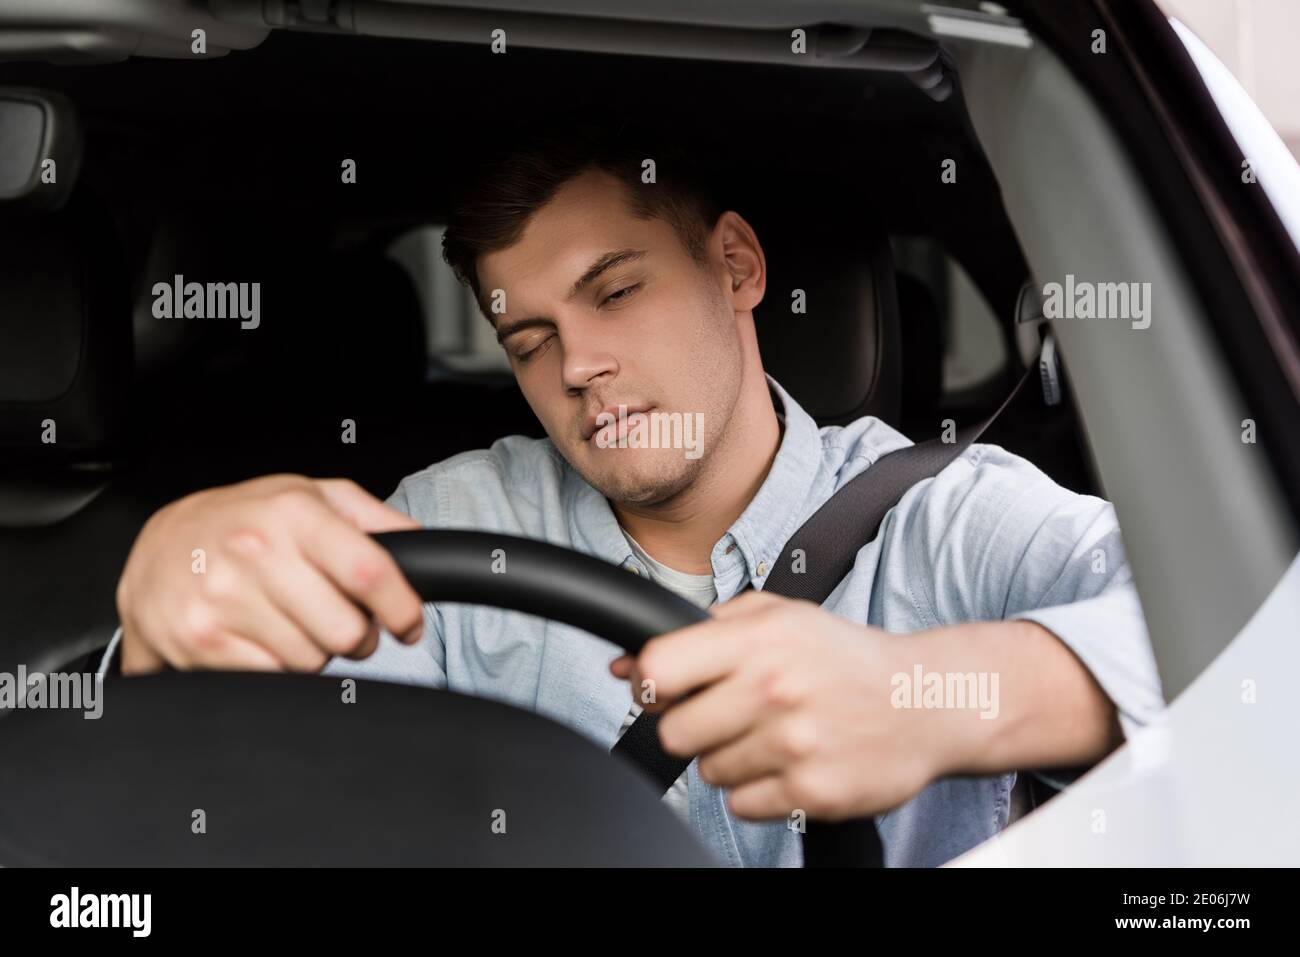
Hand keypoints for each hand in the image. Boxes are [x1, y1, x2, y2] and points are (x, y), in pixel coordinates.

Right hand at [117, 474, 424, 674]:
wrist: (157, 549)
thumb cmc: (245, 520)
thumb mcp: (310, 496)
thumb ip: (373, 519)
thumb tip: (422, 547)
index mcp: (294, 512)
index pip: (370, 571)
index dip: (402, 608)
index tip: (409, 624)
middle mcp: (256, 551)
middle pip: (346, 630)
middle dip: (358, 637)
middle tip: (340, 621)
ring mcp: (224, 598)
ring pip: (312, 660)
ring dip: (315, 651)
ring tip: (291, 620)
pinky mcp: (201, 640)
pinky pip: (273, 677)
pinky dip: (278, 667)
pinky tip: (262, 637)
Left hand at [610, 591, 951, 821]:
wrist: (926, 702)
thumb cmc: (843, 657)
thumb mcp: (778, 616)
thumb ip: (701, 630)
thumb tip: (625, 665)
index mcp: (760, 639)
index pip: (659, 670)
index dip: (651, 685)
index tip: (667, 690)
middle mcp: (774, 690)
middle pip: (673, 733)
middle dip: (694, 726)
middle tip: (731, 714)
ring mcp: (793, 745)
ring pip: (708, 772)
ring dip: (731, 757)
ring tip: (774, 733)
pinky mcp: (811, 792)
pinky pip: (742, 805)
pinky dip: (760, 790)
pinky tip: (791, 761)